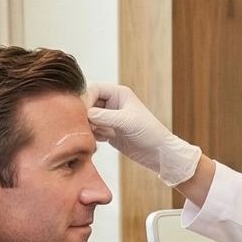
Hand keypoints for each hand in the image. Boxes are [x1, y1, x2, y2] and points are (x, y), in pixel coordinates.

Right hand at [85, 81, 201, 185]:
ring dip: (89, 126)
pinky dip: (93, 135)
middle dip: (85, 115)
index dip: (85, 99)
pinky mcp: (107, 131)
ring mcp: (109, 117)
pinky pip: (92, 130)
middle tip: (90, 126)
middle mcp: (112, 103)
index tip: (84, 114)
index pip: (92, 89)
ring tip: (103, 134)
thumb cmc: (149, 132)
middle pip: (87, 103)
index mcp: (118, 93)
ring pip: (87, 118)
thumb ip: (104, 116)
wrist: (158, 152)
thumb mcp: (126, 121)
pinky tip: (104, 140)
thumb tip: (85, 113)